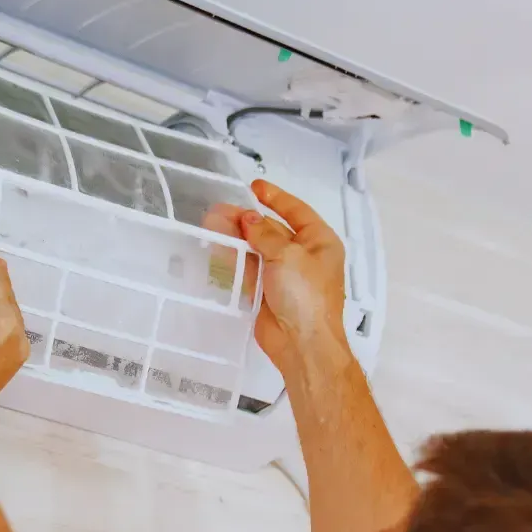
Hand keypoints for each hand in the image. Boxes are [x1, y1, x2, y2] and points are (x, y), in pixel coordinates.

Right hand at [208, 180, 348, 368]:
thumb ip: (264, 234)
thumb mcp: (287, 255)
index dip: (275, 197)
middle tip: (220, 209)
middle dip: (248, 218)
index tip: (254, 187)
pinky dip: (235, 257)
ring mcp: (285, 275)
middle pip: (273, 229)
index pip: (297, 211)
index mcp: (320, 242)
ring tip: (212, 222)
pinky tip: (217, 246)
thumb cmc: (304, 294)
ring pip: (258, 248)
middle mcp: (304, 255)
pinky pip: (250, 268)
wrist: (302, 344)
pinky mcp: (268, 292)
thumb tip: (247, 217)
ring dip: (237, 236)